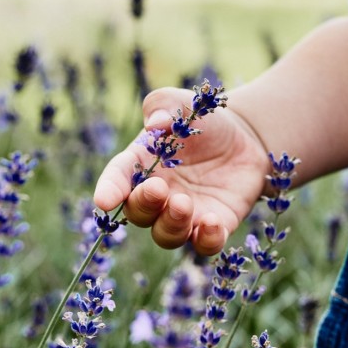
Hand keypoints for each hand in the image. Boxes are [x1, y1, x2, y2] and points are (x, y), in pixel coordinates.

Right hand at [93, 87, 270, 255]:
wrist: (243, 137)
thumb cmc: (202, 119)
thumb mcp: (182, 102)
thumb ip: (163, 105)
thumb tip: (156, 124)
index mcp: (141, 165)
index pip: (117, 179)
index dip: (109, 190)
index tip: (104, 200)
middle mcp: (158, 196)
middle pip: (138, 213)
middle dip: (143, 205)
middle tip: (159, 188)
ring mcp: (184, 214)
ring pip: (166, 235)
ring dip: (170, 225)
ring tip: (184, 203)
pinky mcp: (213, 226)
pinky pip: (204, 245)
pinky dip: (206, 240)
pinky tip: (213, 223)